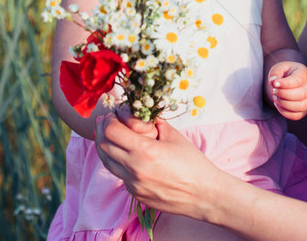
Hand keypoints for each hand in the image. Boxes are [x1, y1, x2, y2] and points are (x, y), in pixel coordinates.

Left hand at [94, 109, 218, 219]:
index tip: (112, 115)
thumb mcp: (174, 136)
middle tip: (108, 123)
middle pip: (103, 146)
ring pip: (107, 162)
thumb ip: (155, 123)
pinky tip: (127, 155)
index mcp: (145, 150)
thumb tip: (142, 113)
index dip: (108, 120)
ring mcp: (133, 184)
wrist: (204, 194)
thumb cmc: (193, 164)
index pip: (111, 131)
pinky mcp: (135, 194)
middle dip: (102, 131)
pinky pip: (119, 175)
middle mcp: (134, 169)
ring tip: (112, 137)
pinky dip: (118, 162)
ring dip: (106, 147)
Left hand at [267, 61, 306, 119]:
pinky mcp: (304, 110)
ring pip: (301, 106)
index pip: (299, 80)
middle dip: (283, 94)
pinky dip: (285, 112)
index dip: (286, 83)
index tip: (274, 83)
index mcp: (304, 74)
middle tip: (273, 90)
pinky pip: (297, 116)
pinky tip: (277, 104)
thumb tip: (273, 81)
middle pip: (301, 94)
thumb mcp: (279, 68)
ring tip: (275, 97)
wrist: (290, 80)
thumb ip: (275, 73)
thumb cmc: (285, 73)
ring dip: (284, 104)